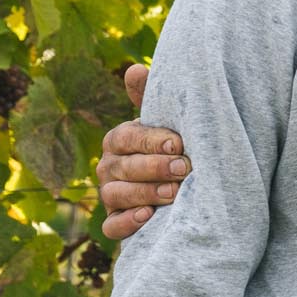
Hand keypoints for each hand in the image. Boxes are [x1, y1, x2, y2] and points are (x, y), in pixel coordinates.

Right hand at [98, 64, 189, 243]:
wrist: (187, 187)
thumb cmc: (175, 148)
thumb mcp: (168, 123)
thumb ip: (151, 99)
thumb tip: (134, 69)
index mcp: (119, 140)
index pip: (125, 138)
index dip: (150, 141)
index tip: (179, 144)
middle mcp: (109, 167)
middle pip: (122, 167)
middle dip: (154, 168)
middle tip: (185, 169)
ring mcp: (110, 196)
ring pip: (116, 195)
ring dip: (145, 193)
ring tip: (174, 193)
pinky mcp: (116, 223)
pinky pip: (111, 227)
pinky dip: (126, 222)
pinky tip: (147, 217)